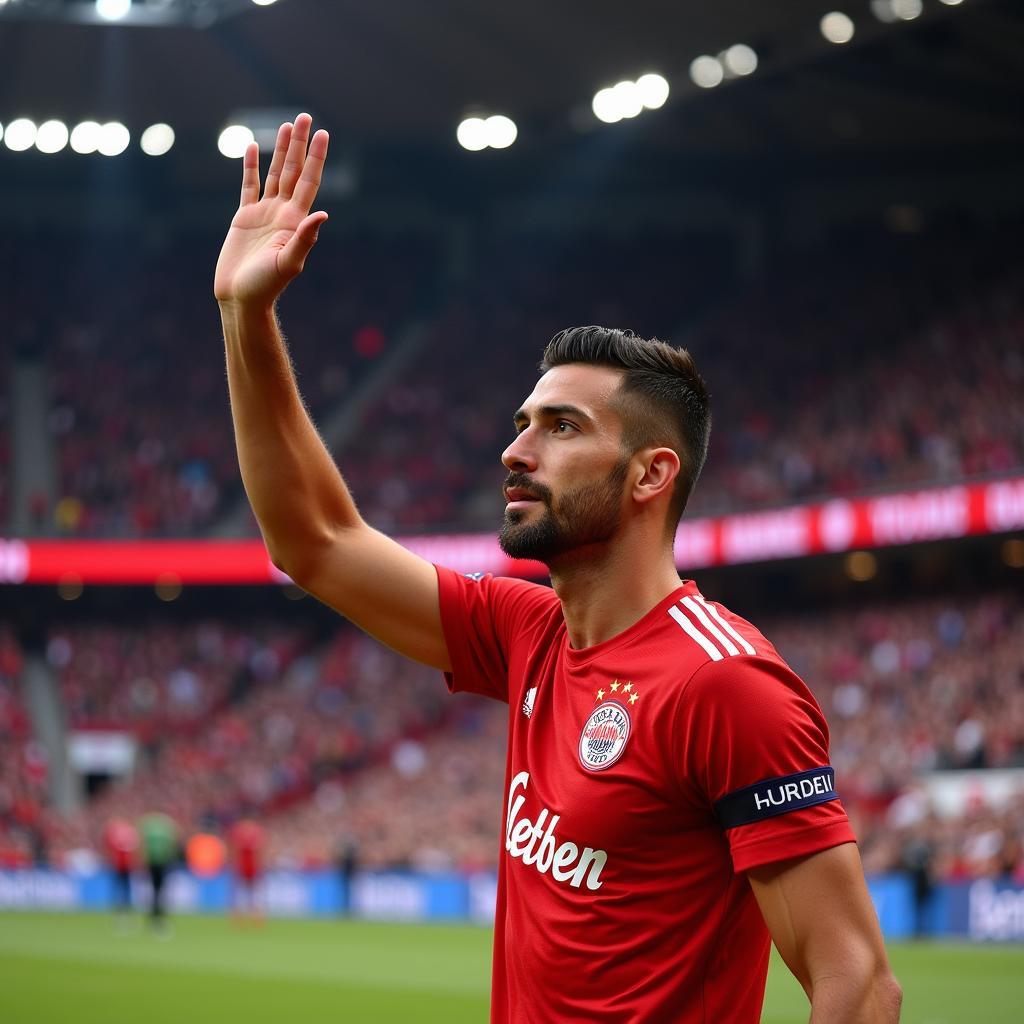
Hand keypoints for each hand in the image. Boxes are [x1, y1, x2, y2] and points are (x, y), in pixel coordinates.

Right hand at [214, 113, 328, 307]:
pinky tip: (255, 149)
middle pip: (294, 171)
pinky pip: (249, 187)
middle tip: (305, 117)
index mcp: (295, 221)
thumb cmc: (265, 287)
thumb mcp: (288, 263)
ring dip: (281, 150)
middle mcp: (282, 213)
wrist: (241, 299)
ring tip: (287, 126)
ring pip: (275, 174)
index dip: (316, 158)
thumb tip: (323, 214)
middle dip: (300, 144)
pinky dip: (252, 167)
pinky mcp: (244, 219)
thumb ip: (305, 239)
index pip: (309, 182)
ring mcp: (264, 214)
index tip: (324, 133)